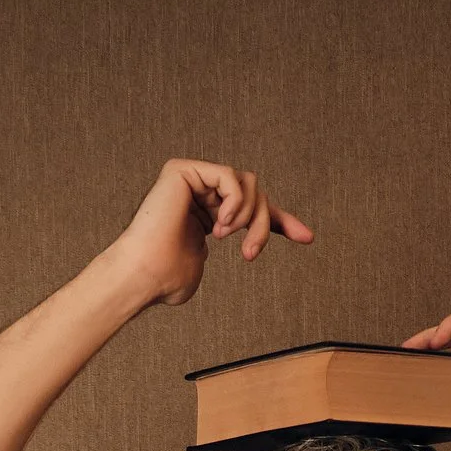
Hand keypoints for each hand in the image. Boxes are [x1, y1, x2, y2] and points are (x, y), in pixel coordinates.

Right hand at [110, 159, 312, 310]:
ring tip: (232, 242)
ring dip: (249, 217)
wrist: (143, 276)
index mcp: (208, 214)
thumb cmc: (166, 280)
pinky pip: (229, 177)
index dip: (281, 221)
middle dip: (263, 224)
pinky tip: (220, 225)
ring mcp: (191, 178)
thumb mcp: (204, 266)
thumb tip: (243, 244)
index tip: (307, 238)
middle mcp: (200, 192)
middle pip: (255, 194)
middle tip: (252, 255)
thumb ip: (223, 250)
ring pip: (247, 184)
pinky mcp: (183, 170)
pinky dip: (234, 202)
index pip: (253, 208)